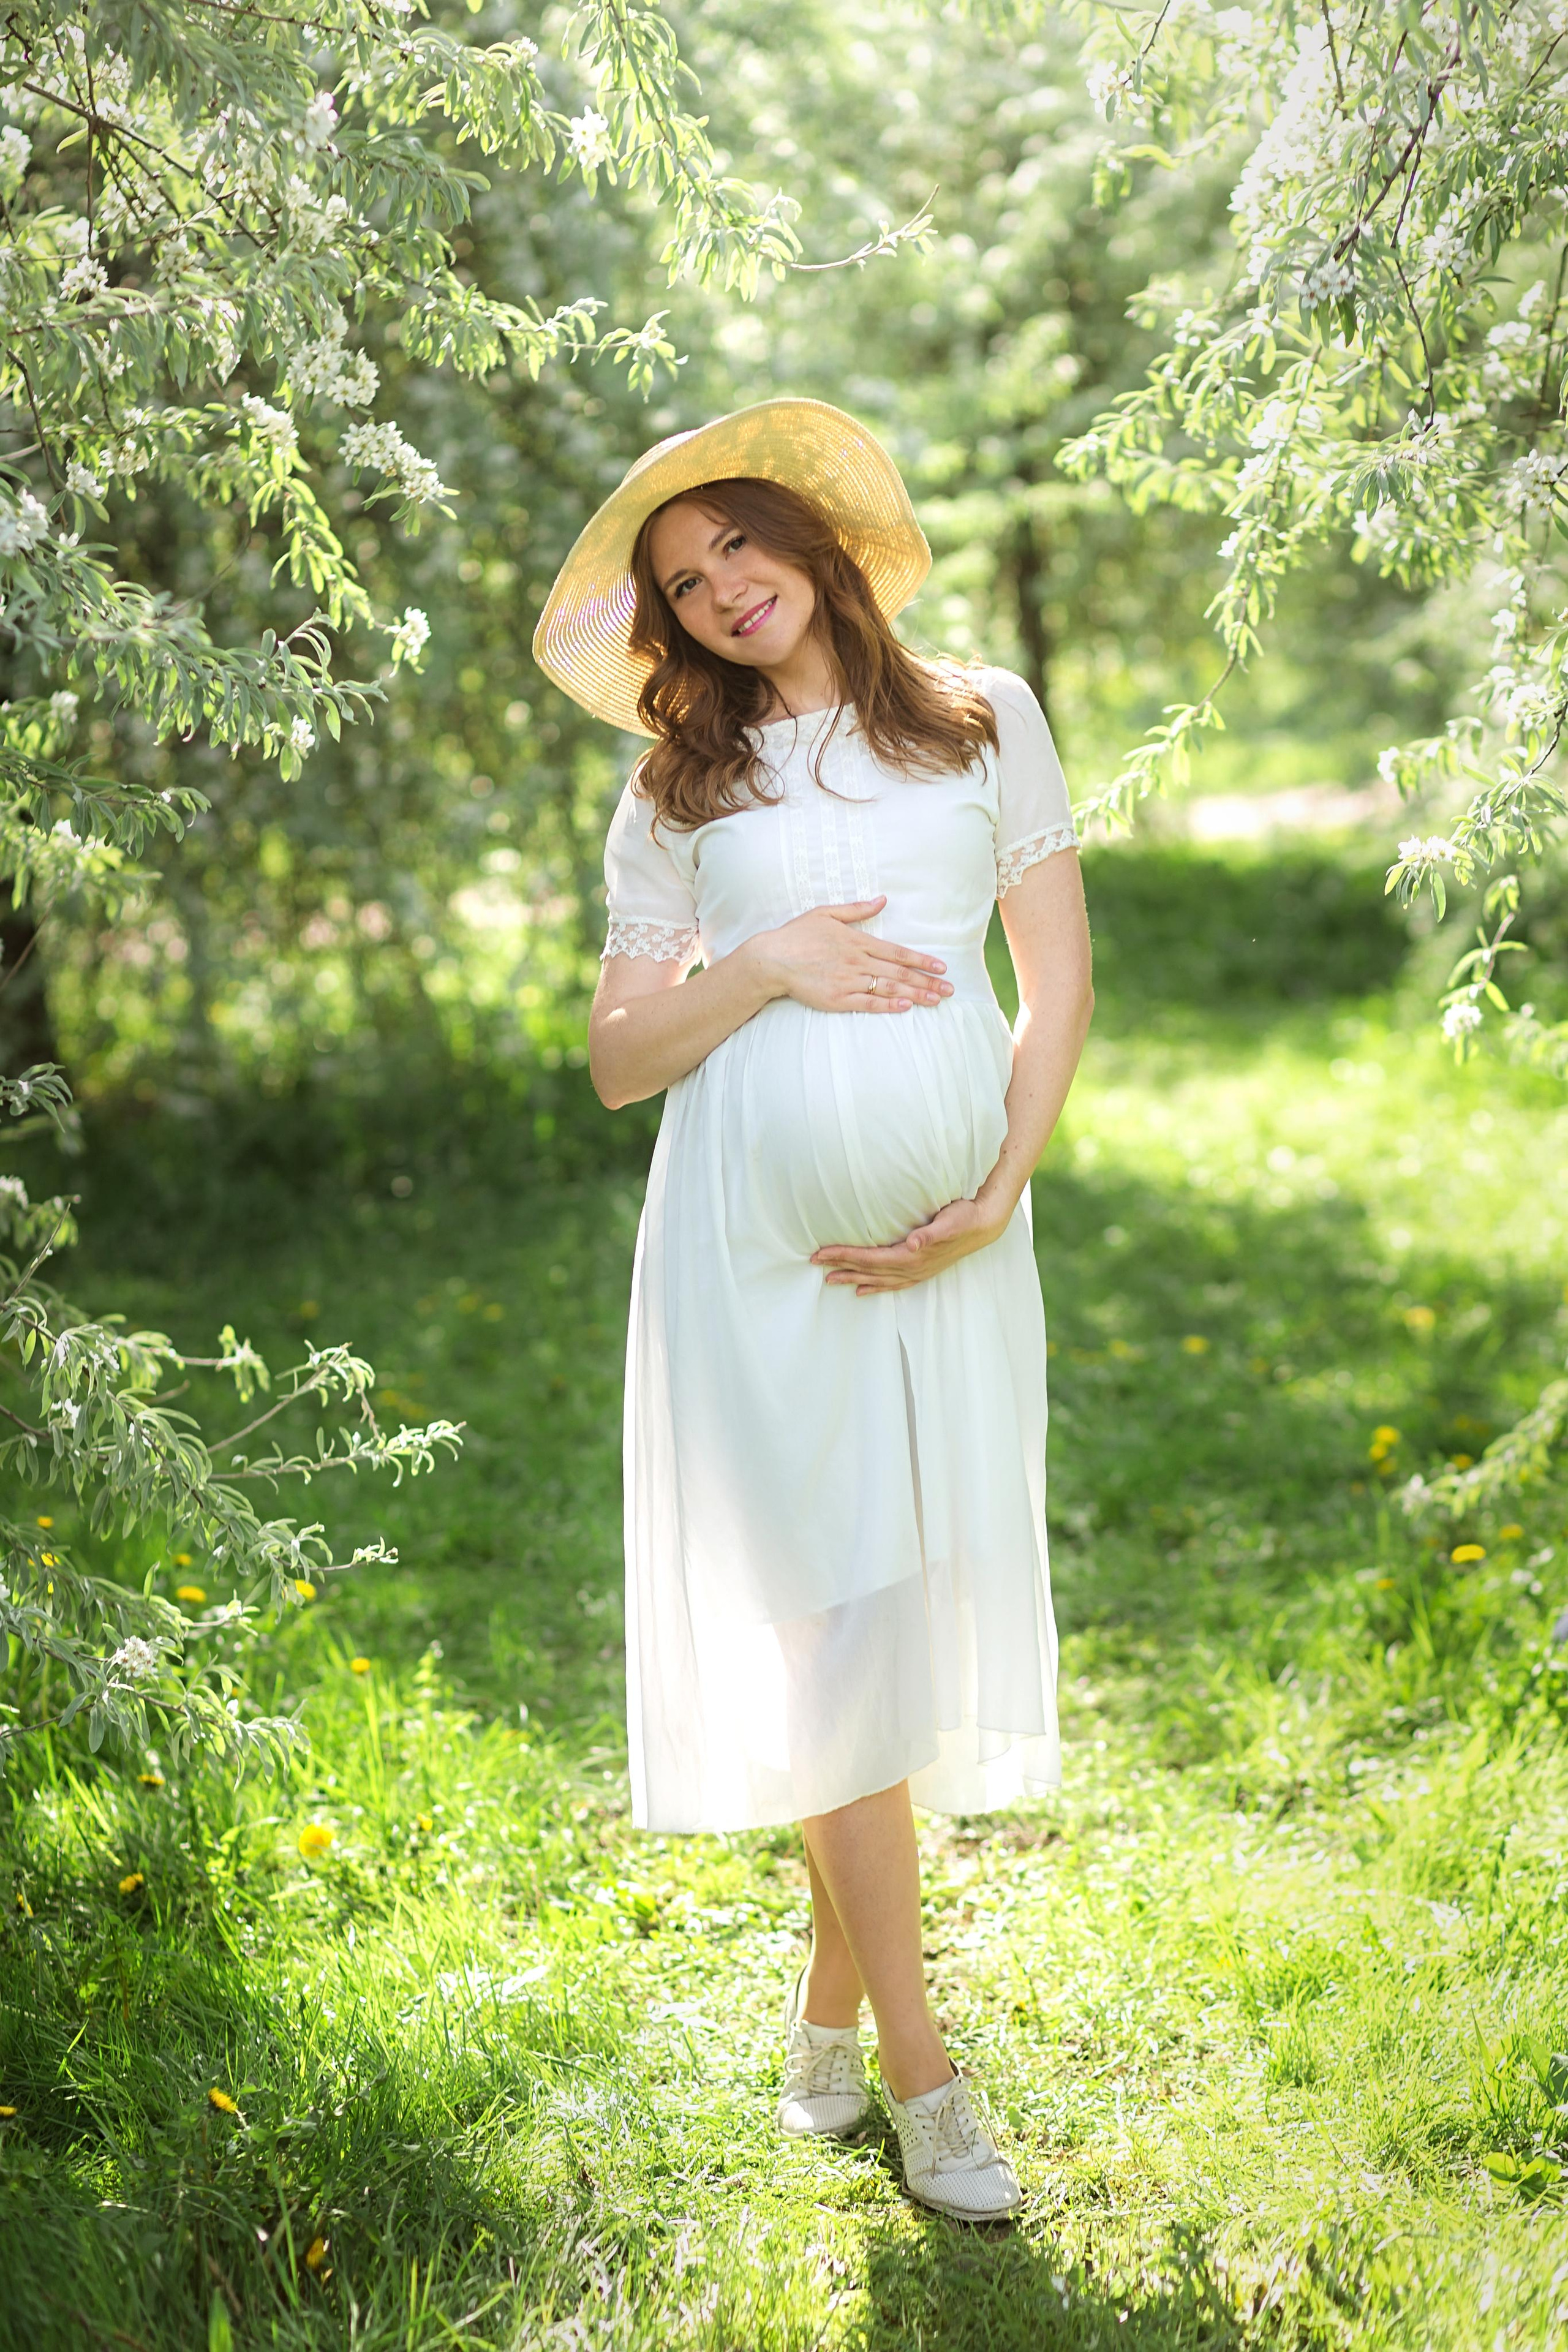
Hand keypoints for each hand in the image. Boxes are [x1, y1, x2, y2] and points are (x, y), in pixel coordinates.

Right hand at [748, 896, 952, 1013]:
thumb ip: (857, 909)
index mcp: (857, 941)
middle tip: (950, 989)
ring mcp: (849, 981)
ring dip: (916, 994)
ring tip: (936, 1000)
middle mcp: (858, 961)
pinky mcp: (837, 999)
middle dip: (928, 981)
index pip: (898, 952)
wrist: (772, 958)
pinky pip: (868, 1003)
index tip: (942, 967)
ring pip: (889, 988)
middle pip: (900, 973)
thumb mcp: (826, 913)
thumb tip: (882, 899)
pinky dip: (888, 1005)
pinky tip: (905, 1007)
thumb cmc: (797, 935)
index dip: (922, 961)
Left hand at [812, 1193, 1011, 1294]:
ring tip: (830, 1280)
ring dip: (853, 1279)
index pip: (869, 1258)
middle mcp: (912, 1269)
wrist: (985, 1226)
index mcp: (912, 1257)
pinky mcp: (921, 1271)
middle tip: (814, 1263)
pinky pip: (892, 1284)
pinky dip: (875, 1288)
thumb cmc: (964, 1218)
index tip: (821, 1253)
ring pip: (877, 1279)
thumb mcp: (949, 1221)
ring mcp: (917, 1273)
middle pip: (868, 1270)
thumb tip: (913, 1242)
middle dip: (841, 1267)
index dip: (844, 1255)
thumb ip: (931, 1233)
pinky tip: (862, 1290)